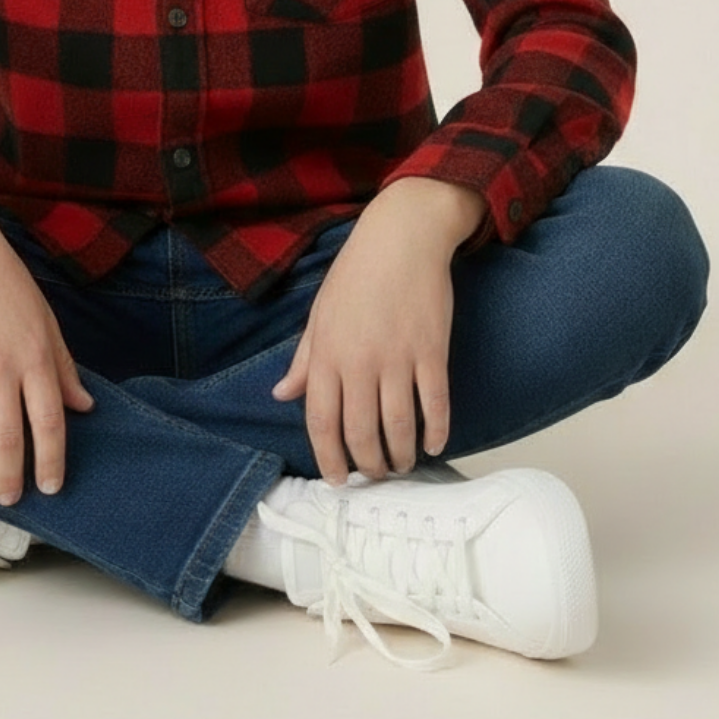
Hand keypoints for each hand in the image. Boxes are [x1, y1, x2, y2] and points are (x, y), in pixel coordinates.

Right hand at [0, 186, 93, 504]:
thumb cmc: (6, 282)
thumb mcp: (45, 320)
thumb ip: (63, 366)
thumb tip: (85, 408)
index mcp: (35, 356)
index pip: (49, 424)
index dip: (50, 462)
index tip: (49, 488)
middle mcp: (0, 366)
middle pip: (7, 440)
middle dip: (10, 479)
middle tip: (10, 499)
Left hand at [272, 178, 481, 481]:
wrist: (401, 237)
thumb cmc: (356, 275)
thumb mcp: (319, 315)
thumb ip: (304, 360)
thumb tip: (281, 394)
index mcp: (327, 354)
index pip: (322, 422)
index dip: (329, 458)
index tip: (337, 480)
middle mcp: (359, 361)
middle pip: (361, 432)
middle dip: (368, 464)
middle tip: (375, 474)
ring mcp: (397, 357)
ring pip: (398, 425)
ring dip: (400, 455)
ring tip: (401, 466)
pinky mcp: (431, 351)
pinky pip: (435, 404)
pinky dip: (436, 431)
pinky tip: (433, 444)